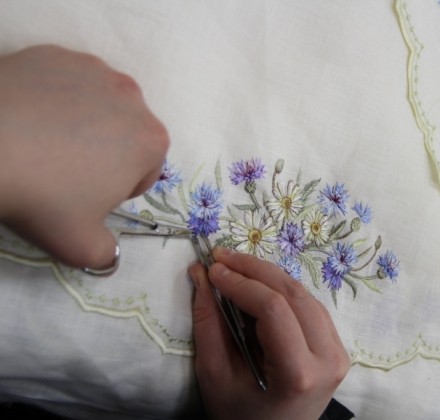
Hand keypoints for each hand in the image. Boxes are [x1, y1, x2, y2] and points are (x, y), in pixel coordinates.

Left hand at [0, 45, 167, 268]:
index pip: (145, 171)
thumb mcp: (80, 246)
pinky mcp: (56, 54)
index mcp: (151, 142)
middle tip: (64, 171)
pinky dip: (53, 97)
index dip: (117, 189)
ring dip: (83, 122)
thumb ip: (107, 254)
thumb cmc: (42, 197)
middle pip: (125, 134)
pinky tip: (28, 118)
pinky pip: (65, 81)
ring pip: (98, 104)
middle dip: (105, 152)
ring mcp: (94, 70)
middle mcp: (132, 98)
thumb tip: (109, 254)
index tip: (87, 196)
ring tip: (44, 143)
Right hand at [188, 247, 350, 419]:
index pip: (274, 309)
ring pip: (304, 295)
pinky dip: (282, 291)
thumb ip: (208, 323)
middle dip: (254, 269)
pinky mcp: (337, 346)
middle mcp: (329, 358)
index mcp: (299, 373)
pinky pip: (310, 306)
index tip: (212, 269)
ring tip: (235, 267)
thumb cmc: (240, 417)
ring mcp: (338, 351)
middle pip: (294, 294)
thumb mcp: (215, 376)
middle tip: (221, 257)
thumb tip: (201, 274)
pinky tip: (258, 285)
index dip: (242, 282)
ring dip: (268, 276)